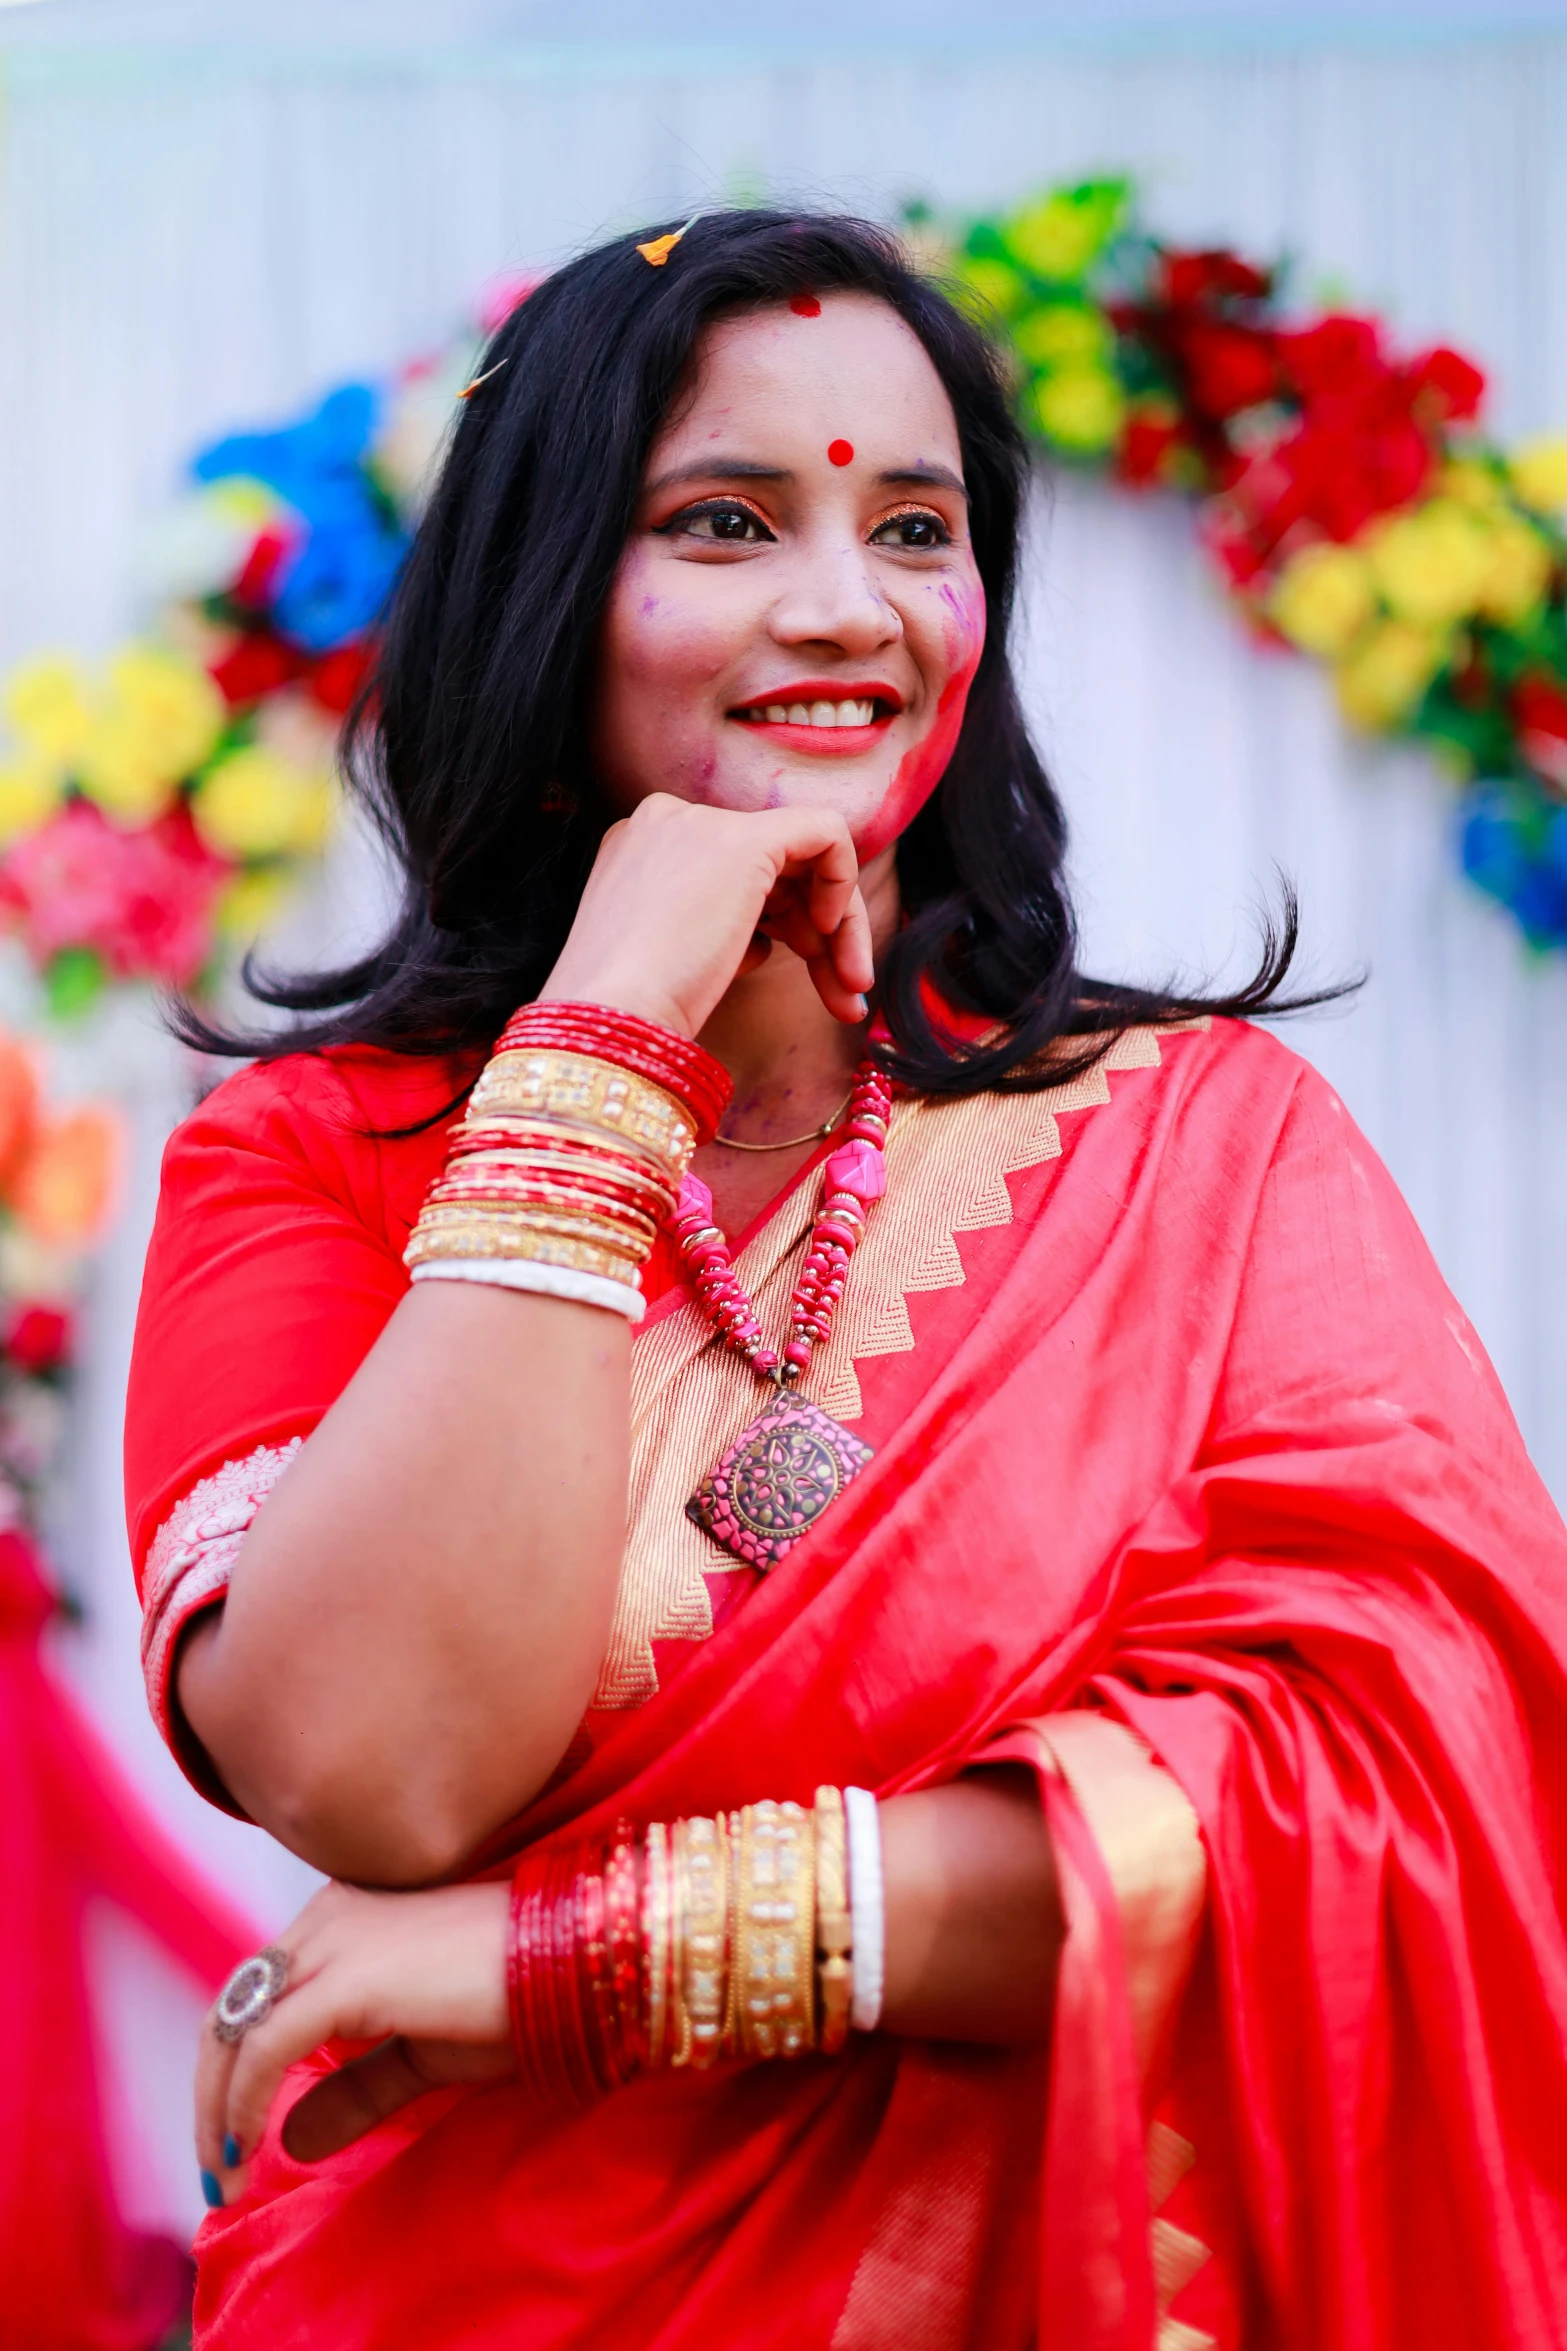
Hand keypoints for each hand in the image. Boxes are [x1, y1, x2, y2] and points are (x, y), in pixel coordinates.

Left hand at [197, 1879, 512, 2203]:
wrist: (573, 1962)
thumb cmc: (514, 1995)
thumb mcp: (421, 2052)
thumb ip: (357, 2087)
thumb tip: (291, 2141)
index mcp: (341, 1918)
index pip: (257, 1997)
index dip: (233, 2073)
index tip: (233, 2145)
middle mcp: (326, 1917)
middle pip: (232, 2010)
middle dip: (210, 2097)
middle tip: (217, 2173)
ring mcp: (334, 1940)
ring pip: (236, 2027)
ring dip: (215, 2108)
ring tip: (225, 2176)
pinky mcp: (348, 1977)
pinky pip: (267, 2046)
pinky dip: (242, 2103)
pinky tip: (246, 2149)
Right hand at [540, 794, 874, 1037]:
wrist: (614, 1017)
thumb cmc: (634, 1013)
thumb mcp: (674, 959)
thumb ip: (717, 932)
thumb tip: (766, 939)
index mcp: (642, 849)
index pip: (738, 874)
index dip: (783, 924)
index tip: (803, 975)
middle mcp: (667, 823)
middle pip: (775, 869)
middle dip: (818, 933)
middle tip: (844, 995)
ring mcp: (702, 825)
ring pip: (804, 860)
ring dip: (839, 930)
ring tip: (849, 991)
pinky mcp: (745, 840)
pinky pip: (826, 833)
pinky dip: (843, 882)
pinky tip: (831, 936)